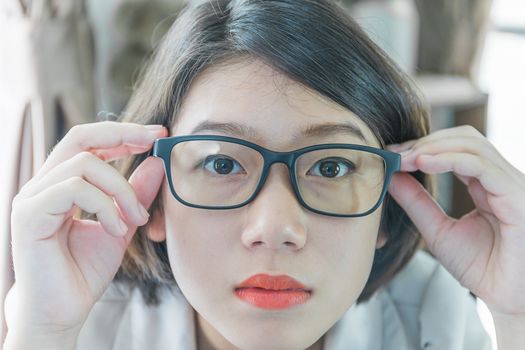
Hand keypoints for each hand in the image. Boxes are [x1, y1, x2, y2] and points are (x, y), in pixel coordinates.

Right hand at [6, 121, 166, 340]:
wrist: (64, 311)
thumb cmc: (85, 270)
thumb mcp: (121, 224)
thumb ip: (135, 194)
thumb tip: (156, 162)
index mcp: (61, 184)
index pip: (89, 142)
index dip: (123, 132)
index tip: (158, 133)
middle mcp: (43, 185)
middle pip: (81, 137)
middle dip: (123, 134)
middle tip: (155, 140)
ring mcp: (33, 198)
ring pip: (84, 164)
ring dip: (121, 189)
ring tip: (135, 218)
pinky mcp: (29, 214)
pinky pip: (74, 188)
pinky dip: (105, 205)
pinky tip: (116, 228)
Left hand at [387, 125, 524, 317]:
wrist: (507, 298)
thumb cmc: (480, 268)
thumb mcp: (437, 230)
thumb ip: (416, 202)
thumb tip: (391, 175)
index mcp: (485, 185)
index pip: (454, 149)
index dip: (421, 147)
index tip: (391, 155)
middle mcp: (500, 179)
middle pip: (464, 138)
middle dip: (425, 142)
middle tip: (394, 153)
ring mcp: (510, 184)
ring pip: (472, 145)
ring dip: (431, 147)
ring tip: (403, 158)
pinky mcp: (516, 195)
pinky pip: (481, 165)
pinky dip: (448, 158)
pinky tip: (422, 162)